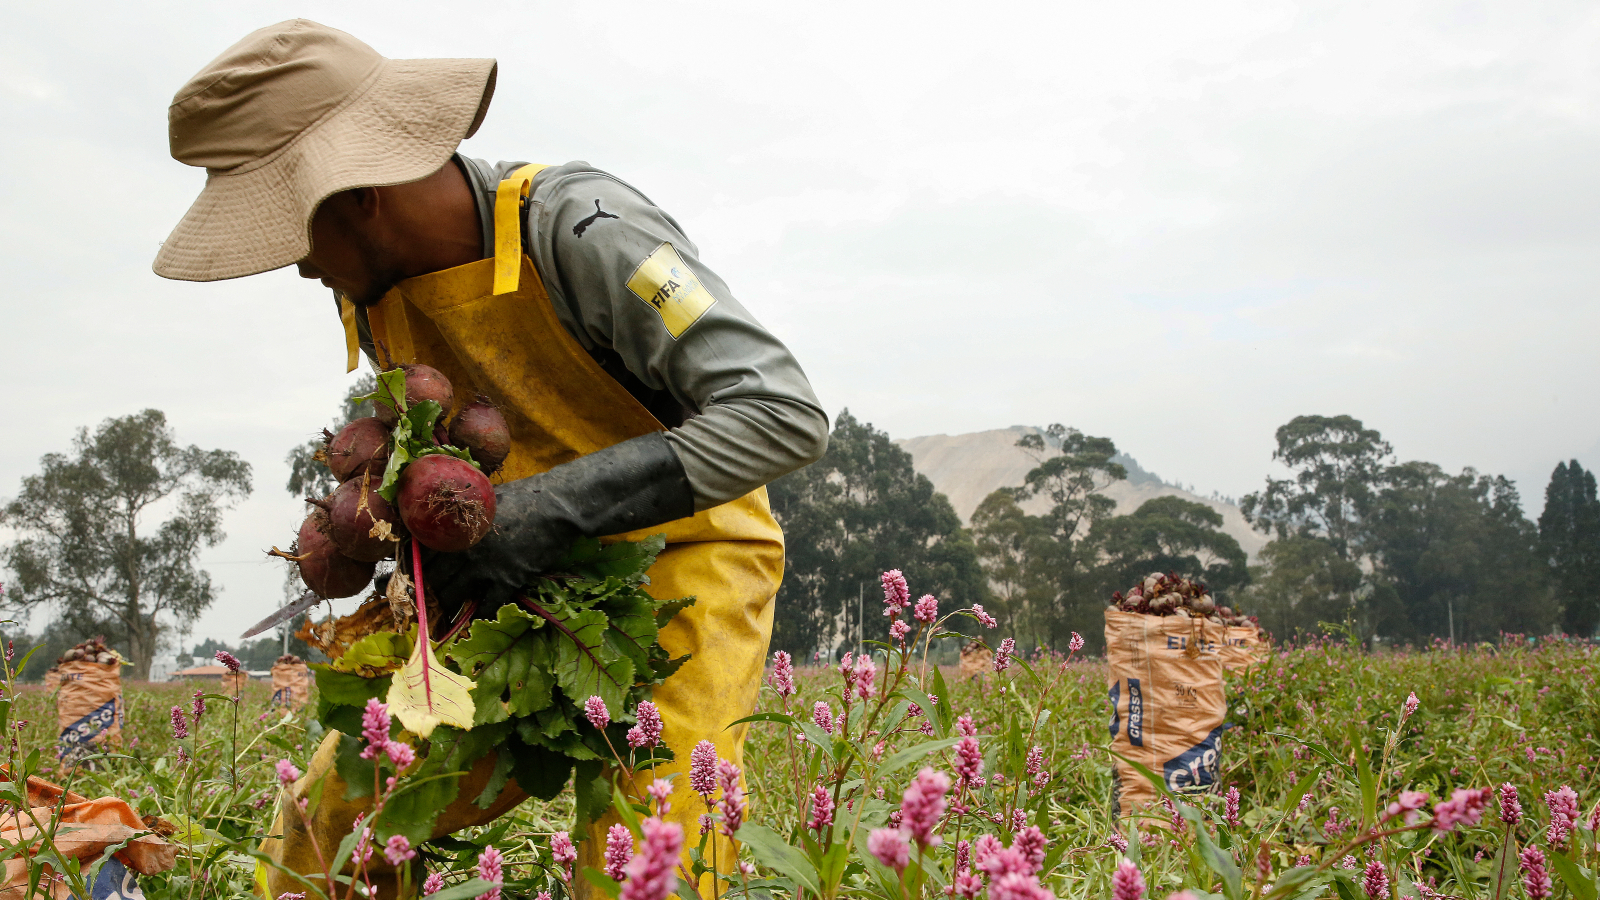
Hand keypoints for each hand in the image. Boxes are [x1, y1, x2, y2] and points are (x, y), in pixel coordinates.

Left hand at [418, 433, 692, 607]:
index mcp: (455, 528)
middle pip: (433, 578)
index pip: (423, 554)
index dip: (417, 567)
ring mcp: (484, 567)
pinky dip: (477, 614)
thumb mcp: (484, 497)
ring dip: (447, 605)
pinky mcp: (507, 581)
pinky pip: (484, 607)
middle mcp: (463, 549)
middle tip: (425, 599)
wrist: (557, 506)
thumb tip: (446, 518)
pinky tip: (473, 617)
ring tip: (442, 613)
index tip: (412, 576)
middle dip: (428, 590)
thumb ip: (463, 512)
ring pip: (453, 595)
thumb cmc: (523, 496)